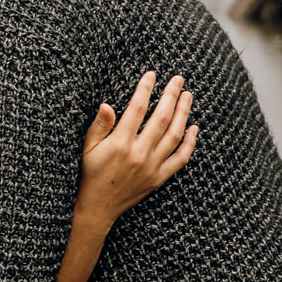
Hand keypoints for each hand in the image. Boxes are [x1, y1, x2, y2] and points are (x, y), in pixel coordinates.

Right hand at [75, 72, 195, 227]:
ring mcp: (152, 167)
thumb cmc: (91, 173)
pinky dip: (189, 143)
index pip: (137, 109)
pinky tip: (193, 128)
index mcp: (120, 143)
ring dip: (183, 113)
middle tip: (178, 79)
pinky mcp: (159, 178)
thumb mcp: (88, 147)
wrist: (99, 207)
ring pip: (174, 135)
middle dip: (171, 95)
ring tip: (187, 96)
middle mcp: (139, 154)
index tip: (151, 75)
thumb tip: (107, 104)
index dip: (145, 89)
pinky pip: (180, 159)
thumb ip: (99, 125)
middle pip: (161, 118)